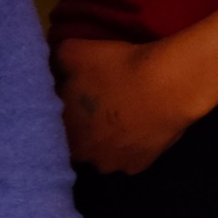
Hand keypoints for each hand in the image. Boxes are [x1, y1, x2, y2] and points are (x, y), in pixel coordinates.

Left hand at [53, 36, 211, 174]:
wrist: (168, 85)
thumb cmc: (116, 68)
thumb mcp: (72, 51)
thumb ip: (53, 62)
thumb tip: (50, 67)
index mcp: (63, 132)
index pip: (50, 126)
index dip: (59, 110)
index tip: (70, 95)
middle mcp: (85, 157)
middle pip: (76, 142)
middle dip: (80, 126)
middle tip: (93, 104)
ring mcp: (114, 166)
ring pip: (101, 152)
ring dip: (104, 138)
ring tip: (115, 115)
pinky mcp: (139, 166)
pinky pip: (127, 156)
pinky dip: (129, 143)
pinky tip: (134, 124)